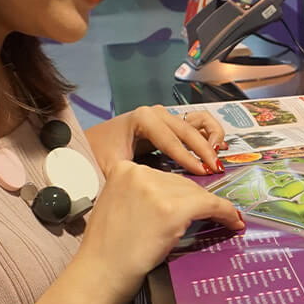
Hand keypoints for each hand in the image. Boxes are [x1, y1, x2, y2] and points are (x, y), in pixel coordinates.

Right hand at [76, 160, 243, 303]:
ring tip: (225, 220)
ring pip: (197, 194)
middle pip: (181, 183)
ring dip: (211, 209)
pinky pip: (210, 206)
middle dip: (196, 202)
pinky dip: (225, 214)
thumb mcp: (117, 205)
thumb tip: (175, 198)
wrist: (100, 273)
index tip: (194, 203)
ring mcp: (156, 190)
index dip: (182, 193)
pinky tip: (233, 221)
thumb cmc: (107, 248)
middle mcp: (139, 173)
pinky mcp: (172, 209)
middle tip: (212, 216)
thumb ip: (140, 194)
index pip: (163, 176)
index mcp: (123, 168)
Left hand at [86, 105, 225, 175]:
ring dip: (210, 138)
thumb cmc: (99, 154)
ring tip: (215, 158)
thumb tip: (160, 190)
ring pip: (198, 121)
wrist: (89, 144)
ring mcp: (164, 115)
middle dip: (204, 149)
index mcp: (143, 118)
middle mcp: (157, 112)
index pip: (172, 140)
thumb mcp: (114, 166)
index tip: (202, 173)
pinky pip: (194, 125)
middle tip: (215, 169)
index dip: (188, 157)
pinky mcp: (169, 123)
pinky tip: (212, 152)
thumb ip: (137, 175)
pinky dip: (206, 136)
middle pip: (190, 129)